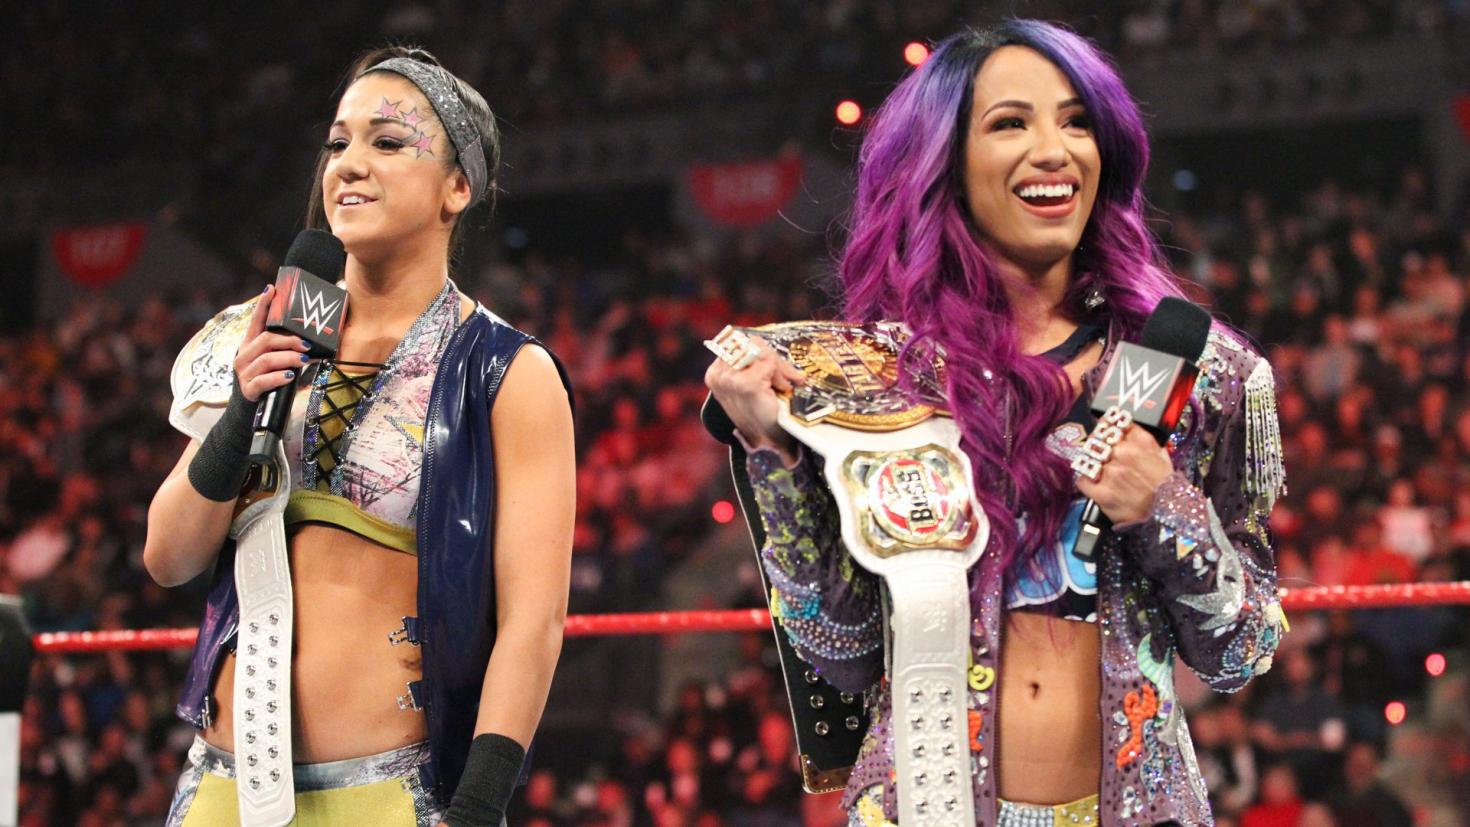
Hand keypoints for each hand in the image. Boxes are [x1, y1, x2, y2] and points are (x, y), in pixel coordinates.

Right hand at [235, 285, 312, 401]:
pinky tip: (290, 376)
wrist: (253, 407)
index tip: (272, 289)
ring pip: (267, 360)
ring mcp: (244, 373)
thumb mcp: (277, 360)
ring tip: (304, 361)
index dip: (263, 305)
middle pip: (266, 340)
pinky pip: (264, 381)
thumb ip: (287, 348)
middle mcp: (244, 355)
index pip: (256, 321)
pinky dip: (279, 377)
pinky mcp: (249, 389)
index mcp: (250, 344)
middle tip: (308, 344)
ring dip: (289, 359)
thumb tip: (313, 340)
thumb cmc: (270, 378)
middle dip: (290, 341)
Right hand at [704, 334, 805, 462]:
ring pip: (761, 351)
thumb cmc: (762, 414)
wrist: (770, 441)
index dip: (762, 352)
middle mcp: (719, 375)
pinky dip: (781, 375)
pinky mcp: (747, 384)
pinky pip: (770, 362)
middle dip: (773, 358)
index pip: (739, 342)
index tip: (776, 370)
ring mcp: (730, 380)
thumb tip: (768, 346)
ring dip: (778, 367)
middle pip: (751, 343)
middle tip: (787, 377)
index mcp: (715, 373)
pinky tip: (782, 389)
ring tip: (783, 384)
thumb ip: (753, 363)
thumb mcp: (751, 383)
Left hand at [1074, 425, 1172, 524]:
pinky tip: (1094, 483)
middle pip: (1097, 438)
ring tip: (1097, 468)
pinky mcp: (1101, 492)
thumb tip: (1126, 429)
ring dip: (1090, 461)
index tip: (1104, 430)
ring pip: (1088, 457)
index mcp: (1140, 441)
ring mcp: (1111, 473)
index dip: (1107, 426)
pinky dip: (1086, 480)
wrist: (1166, 514)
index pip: (1114, 422)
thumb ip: (1143, 440)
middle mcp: (1124, 453)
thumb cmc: (1166, 485)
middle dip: (1096, 444)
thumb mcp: (1162, 456)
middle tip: (1099, 452)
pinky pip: (1082, 479)